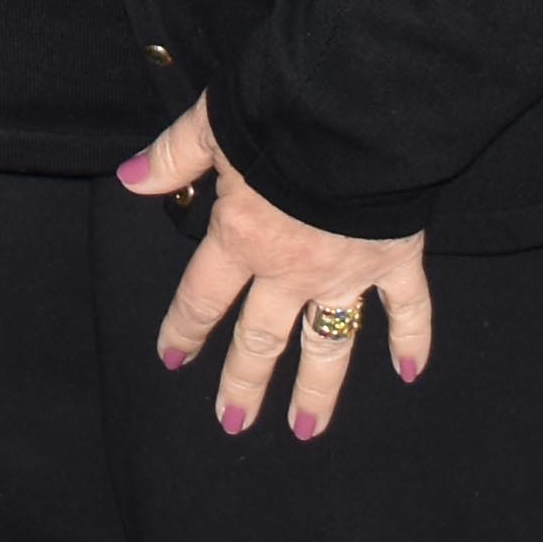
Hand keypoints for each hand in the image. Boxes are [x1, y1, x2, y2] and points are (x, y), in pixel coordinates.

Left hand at [127, 102, 432, 439]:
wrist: (357, 112)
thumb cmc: (281, 112)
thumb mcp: (214, 124)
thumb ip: (174, 156)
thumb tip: (130, 178)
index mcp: (243, 239)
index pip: (203, 297)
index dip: (184, 329)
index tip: (172, 360)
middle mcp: (291, 270)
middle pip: (261, 338)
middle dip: (244, 381)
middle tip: (233, 422)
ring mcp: (346, 272)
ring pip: (329, 343)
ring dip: (317, 390)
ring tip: (305, 429)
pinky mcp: (394, 258)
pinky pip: (407, 308)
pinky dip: (412, 340)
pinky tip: (410, 373)